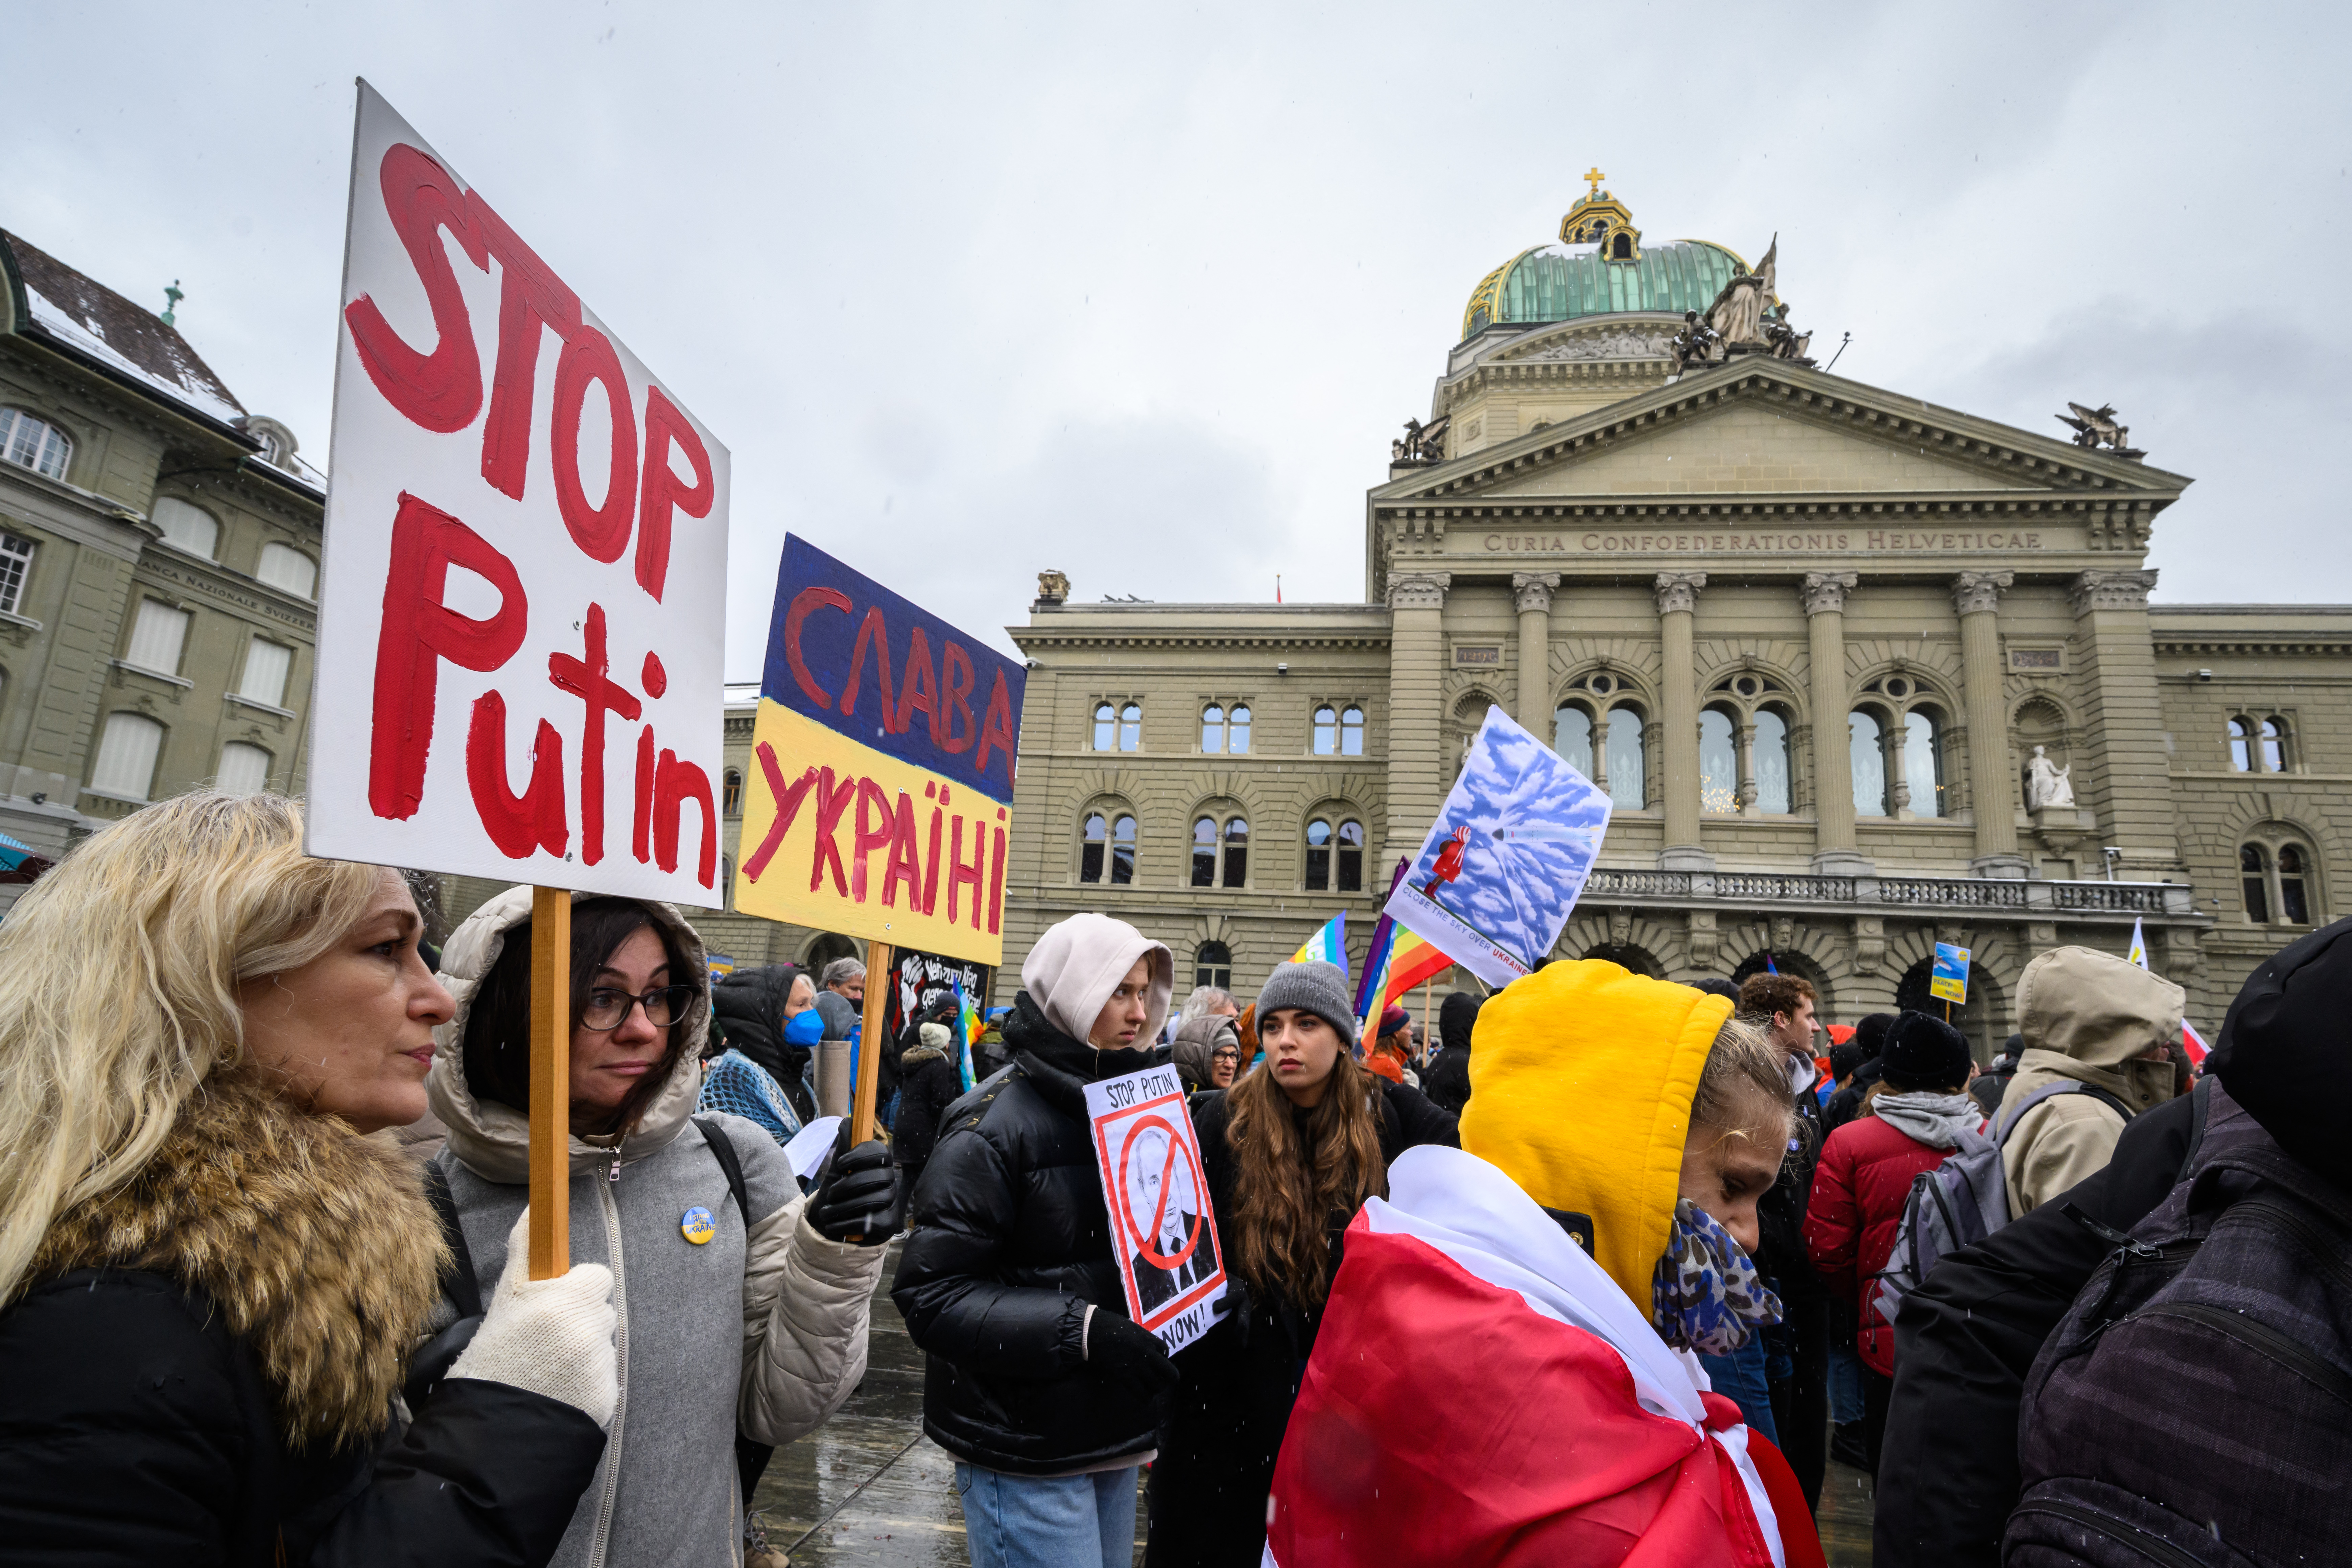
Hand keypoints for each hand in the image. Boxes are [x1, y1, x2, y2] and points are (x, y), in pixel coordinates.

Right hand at [448, 1210, 619, 1426]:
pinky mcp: (607, 1394)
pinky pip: (604, 1377)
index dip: (576, 1289)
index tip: (555, 1304)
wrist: (489, 1429)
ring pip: (602, 1344)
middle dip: (578, 1320)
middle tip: (544, 1341)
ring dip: (582, 1352)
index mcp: (566, 1300)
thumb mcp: (506, 1299)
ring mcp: (600, 1364)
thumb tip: (535, 1206)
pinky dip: (586, 1382)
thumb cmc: (493, 1357)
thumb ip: (526, 1250)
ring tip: (546, 1370)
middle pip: (600, 1310)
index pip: (597, 1277)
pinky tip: (558, 1391)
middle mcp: (588, 1328)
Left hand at [808, 1125, 902, 1243]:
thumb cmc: (838, 1196)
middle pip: (878, 1177)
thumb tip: (847, 1120)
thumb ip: (843, 1148)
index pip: (881, 1152)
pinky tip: (832, 1225)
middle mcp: (890, 1183)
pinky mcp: (888, 1223)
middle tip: (831, 1194)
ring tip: (826, 1212)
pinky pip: (869, 1221)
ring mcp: (891, 1204)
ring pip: (872, 1201)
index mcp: (879, 1166)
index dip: (862, 1155)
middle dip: (849, 1186)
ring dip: (843, 1208)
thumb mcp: (837, 1172)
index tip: (842, 1163)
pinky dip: (846, 1224)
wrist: (832, 1227)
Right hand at [1085, 1308, 1178, 1398]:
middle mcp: (1148, 1354)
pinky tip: (1143, 1396)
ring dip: (1156, 1388)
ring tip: (1150, 1388)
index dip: (1163, 1357)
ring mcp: (1138, 1367)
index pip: (1166, 1350)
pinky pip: (1143, 1394)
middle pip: (1170, 1373)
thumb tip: (1143, 1346)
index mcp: (1149, 1339)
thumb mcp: (1131, 1329)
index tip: (1157, 1360)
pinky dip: (1145, 1398)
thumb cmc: (1108, 1326)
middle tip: (1162, 1379)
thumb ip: (1141, 1338)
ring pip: (1158, 1385)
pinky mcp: (1126, 1377)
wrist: (1092, 1332)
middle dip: (1169, 1378)